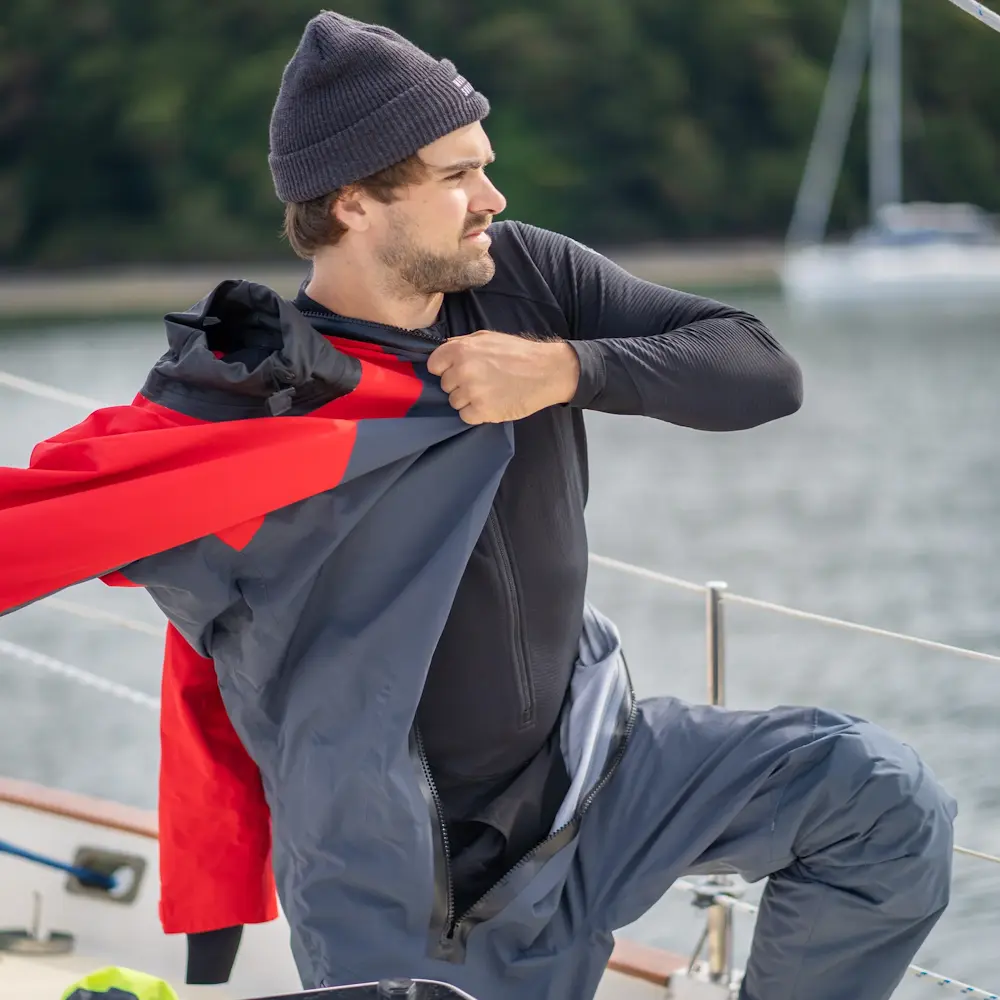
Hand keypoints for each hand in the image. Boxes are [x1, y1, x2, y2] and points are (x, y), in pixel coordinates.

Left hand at [427, 331, 580, 424]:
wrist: (546, 371)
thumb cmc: (518, 353)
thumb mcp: (487, 337)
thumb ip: (462, 343)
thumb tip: (443, 350)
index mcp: (461, 350)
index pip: (434, 364)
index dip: (444, 368)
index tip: (456, 370)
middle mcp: (463, 370)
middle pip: (445, 385)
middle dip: (458, 384)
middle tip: (480, 381)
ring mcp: (472, 392)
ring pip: (454, 402)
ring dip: (467, 400)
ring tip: (488, 392)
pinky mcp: (483, 411)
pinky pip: (465, 416)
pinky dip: (476, 413)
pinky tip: (491, 403)